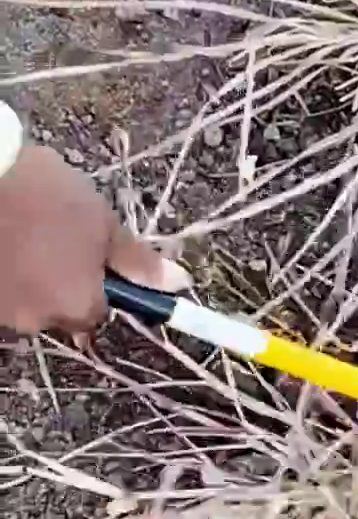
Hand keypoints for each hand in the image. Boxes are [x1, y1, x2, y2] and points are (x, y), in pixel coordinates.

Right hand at [0, 145, 175, 335]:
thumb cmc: (47, 198)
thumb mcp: (103, 223)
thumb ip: (137, 262)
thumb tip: (179, 284)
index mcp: (75, 307)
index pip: (100, 312)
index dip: (101, 283)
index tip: (95, 254)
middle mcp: (35, 320)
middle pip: (60, 309)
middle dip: (63, 281)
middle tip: (60, 238)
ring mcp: (1, 310)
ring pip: (28, 299)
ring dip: (33, 276)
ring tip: (27, 233)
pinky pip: (5, 288)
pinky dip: (8, 270)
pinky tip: (7, 239)